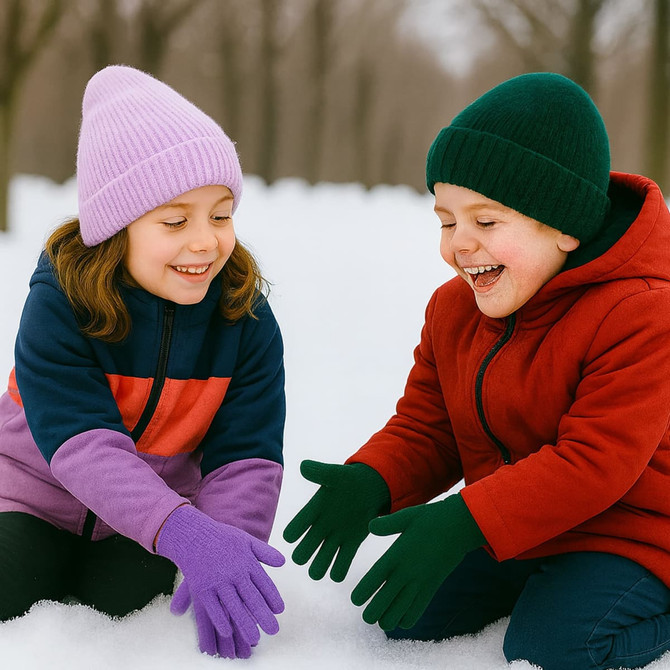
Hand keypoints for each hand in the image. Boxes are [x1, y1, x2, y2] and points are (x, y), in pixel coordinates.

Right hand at [157, 505, 284, 657]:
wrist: (194, 535)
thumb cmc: (222, 539)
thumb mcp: (246, 540)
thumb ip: (265, 552)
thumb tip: (283, 562)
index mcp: (247, 562)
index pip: (264, 583)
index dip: (272, 598)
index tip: (279, 610)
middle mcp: (234, 573)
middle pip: (251, 597)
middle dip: (263, 615)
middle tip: (273, 630)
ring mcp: (218, 581)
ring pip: (234, 606)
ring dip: (245, 622)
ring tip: (255, 638)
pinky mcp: (202, 588)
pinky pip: (213, 607)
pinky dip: (220, 619)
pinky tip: (228, 631)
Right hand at [283, 460, 389, 580]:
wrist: (372, 486)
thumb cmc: (350, 479)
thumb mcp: (336, 474)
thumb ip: (320, 473)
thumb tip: (303, 466)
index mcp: (313, 512)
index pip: (294, 530)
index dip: (293, 535)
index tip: (296, 534)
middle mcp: (320, 528)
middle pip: (302, 553)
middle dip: (305, 556)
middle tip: (315, 550)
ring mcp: (335, 539)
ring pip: (318, 565)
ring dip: (319, 568)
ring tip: (327, 564)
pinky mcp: (351, 546)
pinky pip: (339, 568)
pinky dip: (338, 571)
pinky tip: (341, 568)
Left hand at [350, 494, 483, 630]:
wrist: (460, 527)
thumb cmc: (431, 519)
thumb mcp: (406, 516)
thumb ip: (387, 524)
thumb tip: (369, 526)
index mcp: (396, 555)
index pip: (372, 581)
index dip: (360, 594)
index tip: (355, 599)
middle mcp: (406, 573)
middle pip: (381, 605)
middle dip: (371, 613)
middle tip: (367, 612)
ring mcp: (420, 583)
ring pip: (397, 614)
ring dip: (387, 619)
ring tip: (382, 616)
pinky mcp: (432, 588)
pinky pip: (416, 613)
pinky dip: (406, 620)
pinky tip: (400, 617)